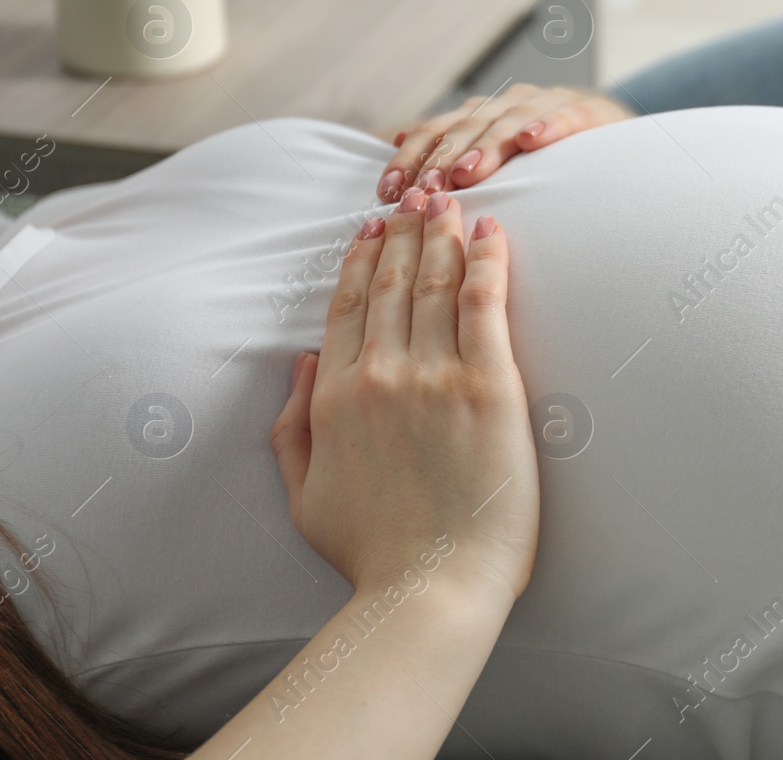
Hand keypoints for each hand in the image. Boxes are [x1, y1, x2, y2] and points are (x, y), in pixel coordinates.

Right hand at [271, 190, 539, 597]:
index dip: (359, 260)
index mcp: (334, 398)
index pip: (346, 307)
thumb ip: (291, 426)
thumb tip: (299, 363)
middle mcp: (380, 374)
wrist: (430, 587)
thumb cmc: (372, 554)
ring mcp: (434, 375)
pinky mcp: (488, 385)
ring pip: (434, 282)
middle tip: (417, 194)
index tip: (370, 229)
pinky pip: (484, 303)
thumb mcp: (302, 494)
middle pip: (390, 283)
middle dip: (403, 231)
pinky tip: (491, 230)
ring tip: (450, 198)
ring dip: (441, 232)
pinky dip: (486, 259)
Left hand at [379, 85, 631, 199]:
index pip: (435, 132)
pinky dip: (546, 125)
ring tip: (468, 171)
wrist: (612, 128)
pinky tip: (531, 139)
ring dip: (486, 146)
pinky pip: (564, 116)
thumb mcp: (500, 150)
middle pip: (466, 127)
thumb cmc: (549, 151)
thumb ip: (454, 144)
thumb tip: (398, 139)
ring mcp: (546, 104)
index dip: (410, 158)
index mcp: (482, 115)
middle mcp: (507, 104)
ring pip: (509, 122)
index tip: (388, 191)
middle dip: (443, 158)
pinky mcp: (587, 111)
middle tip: (425, 188)